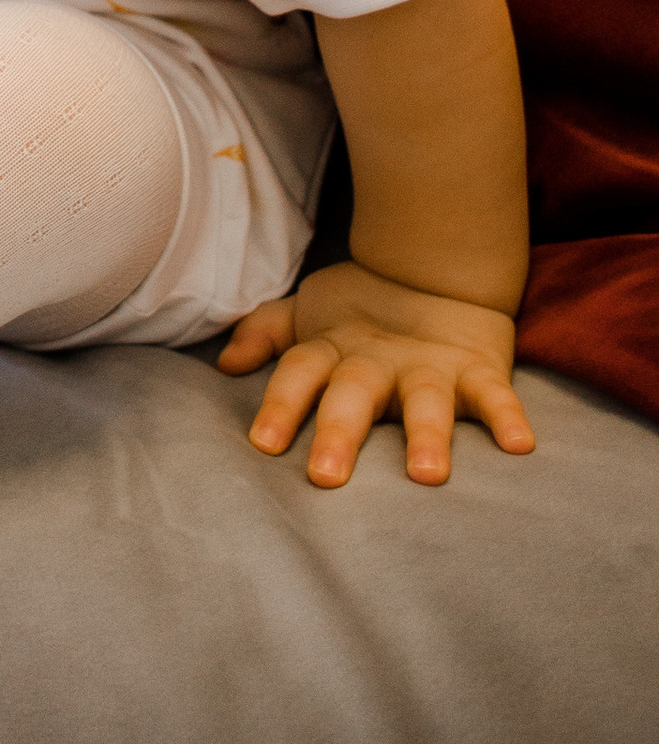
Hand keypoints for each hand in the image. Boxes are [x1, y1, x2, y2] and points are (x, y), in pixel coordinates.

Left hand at [218, 257, 532, 487]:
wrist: (436, 267)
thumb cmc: (362, 313)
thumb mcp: (310, 317)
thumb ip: (267, 334)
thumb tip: (223, 364)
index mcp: (335, 350)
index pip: (300, 372)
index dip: (280, 404)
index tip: (264, 445)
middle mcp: (378, 361)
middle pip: (353, 394)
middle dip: (338, 432)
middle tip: (325, 476)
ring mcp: (430, 365)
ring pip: (427, 400)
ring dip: (427, 434)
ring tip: (427, 474)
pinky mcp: (477, 369)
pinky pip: (496, 395)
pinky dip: (508, 415)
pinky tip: (520, 445)